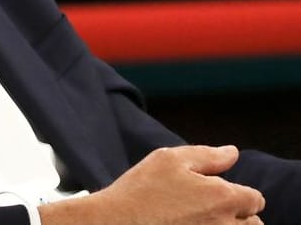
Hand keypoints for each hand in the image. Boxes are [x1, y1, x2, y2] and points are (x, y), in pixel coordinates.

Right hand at [39, 144, 265, 224]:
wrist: (116, 223)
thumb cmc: (141, 190)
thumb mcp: (169, 159)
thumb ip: (206, 155)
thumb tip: (232, 153)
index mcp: (222, 196)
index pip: (255, 199)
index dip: (241, 194)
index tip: (223, 194)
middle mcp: (225, 224)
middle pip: (255, 224)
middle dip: (241, 216)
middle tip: (214, 211)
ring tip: (206, 221)